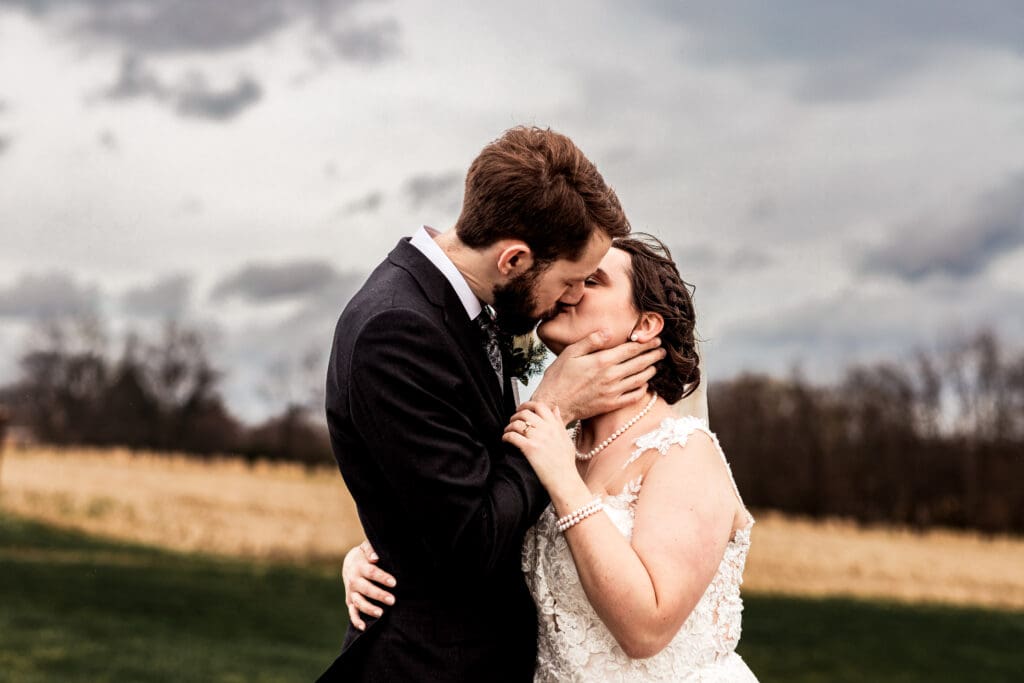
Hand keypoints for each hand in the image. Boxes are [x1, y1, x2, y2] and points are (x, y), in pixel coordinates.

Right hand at [342, 539, 395, 630]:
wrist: (350, 562)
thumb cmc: (365, 555)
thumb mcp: (366, 548)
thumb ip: (371, 550)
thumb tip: (375, 557)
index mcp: (359, 566)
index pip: (371, 572)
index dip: (382, 578)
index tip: (394, 583)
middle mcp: (354, 580)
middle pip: (366, 589)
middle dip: (379, 595)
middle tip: (392, 600)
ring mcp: (351, 592)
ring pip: (358, 602)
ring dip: (369, 608)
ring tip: (381, 613)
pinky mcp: (350, 601)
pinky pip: (352, 612)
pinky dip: (356, 620)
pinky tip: (364, 627)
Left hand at [503, 402, 578, 496]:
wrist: (564, 479)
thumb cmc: (565, 463)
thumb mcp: (566, 438)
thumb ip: (559, 423)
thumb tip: (555, 408)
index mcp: (555, 425)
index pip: (540, 406)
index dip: (527, 405)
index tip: (521, 409)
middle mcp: (546, 429)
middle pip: (525, 413)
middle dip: (515, 416)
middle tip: (512, 421)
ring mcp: (538, 438)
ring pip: (517, 424)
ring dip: (509, 426)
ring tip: (508, 431)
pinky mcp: (529, 448)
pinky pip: (512, 436)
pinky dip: (506, 436)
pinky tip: (505, 440)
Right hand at [531, 330, 663, 422]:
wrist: (554, 403)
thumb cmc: (559, 377)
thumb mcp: (570, 352)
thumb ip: (591, 340)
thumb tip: (609, 330)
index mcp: (602, 361)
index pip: (631, 350)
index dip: (646, 344)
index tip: (656, 339)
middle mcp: (611, 376)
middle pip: (639, 363)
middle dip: (653, 355)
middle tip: (662, 350)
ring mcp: (613, 392)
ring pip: (639, 379)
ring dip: (650, 371)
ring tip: (656, 365)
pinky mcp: (611, 404)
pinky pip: (633, 397)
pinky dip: (642, 390)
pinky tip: (644, 385)